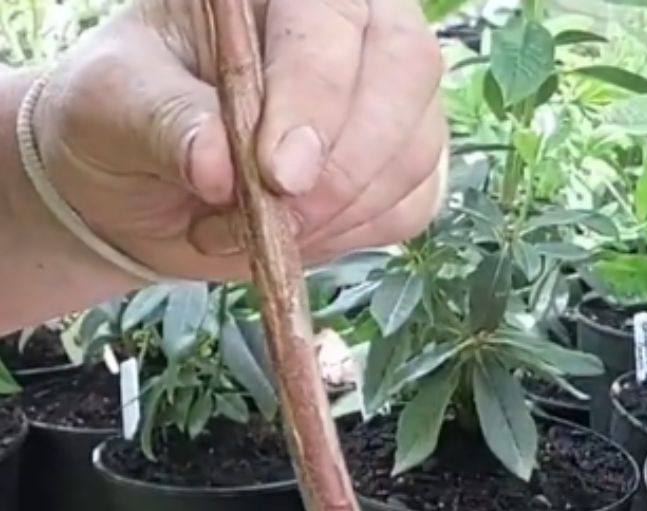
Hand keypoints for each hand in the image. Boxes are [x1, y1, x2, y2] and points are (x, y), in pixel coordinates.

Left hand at [33, 0, 446, 280]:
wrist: (144, 190)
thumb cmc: (125, 121)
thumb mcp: (115, 106)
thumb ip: (165, 123)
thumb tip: (217, 165)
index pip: (330, 15)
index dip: (314, 92)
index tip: (278, 174)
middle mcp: (351, 28)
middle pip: (406, 70)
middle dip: (347, 160)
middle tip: (282, 214)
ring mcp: (388, 99)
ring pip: (416, 150)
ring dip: (341, 210)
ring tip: (255, 229)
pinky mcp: (403, 170)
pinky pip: (411, 206)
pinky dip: (354, 235)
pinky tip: (294, 237)